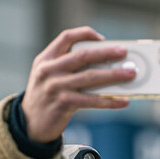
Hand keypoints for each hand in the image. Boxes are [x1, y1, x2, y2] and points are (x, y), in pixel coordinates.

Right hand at [21, 26, 135, 142]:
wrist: (30, 124)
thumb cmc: (46, 98)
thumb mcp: (48, 76)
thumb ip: (67, 67)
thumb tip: (104, 65)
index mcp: (46, 59)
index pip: (67, 37)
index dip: (85, 34)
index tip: (102, 38)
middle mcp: (49, 70)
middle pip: (83, 56)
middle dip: (106, 53)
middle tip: (123, 52)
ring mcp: (56, 87)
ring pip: (90, 77)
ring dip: (113, 75)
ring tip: (130, 74)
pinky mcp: (64, 104)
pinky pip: (92, 100)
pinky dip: (110, 100)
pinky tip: (122, 101)